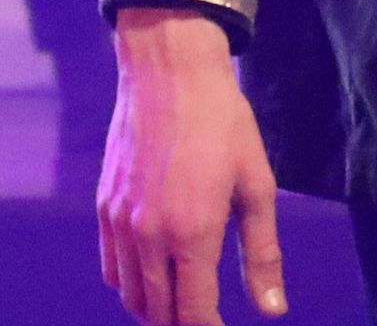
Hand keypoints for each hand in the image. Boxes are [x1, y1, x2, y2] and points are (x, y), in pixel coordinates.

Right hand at [100, 9, 285, 324]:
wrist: (170, 75)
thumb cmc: (224, 123)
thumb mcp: (256, 183)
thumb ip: (262, 251)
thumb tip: (273, 309)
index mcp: (192, 233)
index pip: (194, 314)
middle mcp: (149, 238)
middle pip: (159, 313)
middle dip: (185, 322)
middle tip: (210, 313)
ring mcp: (120, 226)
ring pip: (132, 297)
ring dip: (158, 308)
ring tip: (186, 297)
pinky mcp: (104, 211)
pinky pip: (113, 270)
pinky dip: (132, 284)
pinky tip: (156, 271)